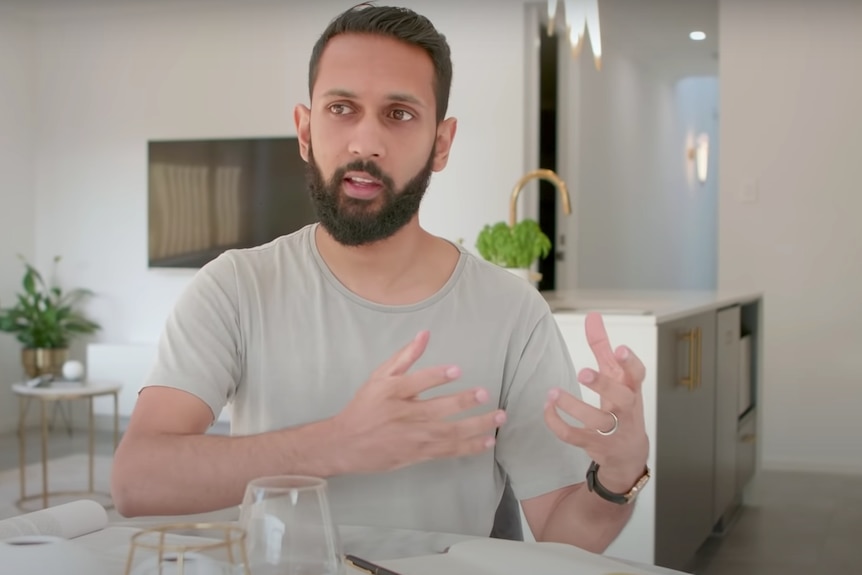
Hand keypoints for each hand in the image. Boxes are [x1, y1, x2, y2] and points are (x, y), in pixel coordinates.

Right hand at [331, 330, 505, 474]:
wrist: (345, 444)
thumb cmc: (365, 406)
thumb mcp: (379, 376)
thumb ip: (404, 356)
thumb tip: (425, 333)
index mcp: (392, 392)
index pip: (417, 382)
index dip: (437, 376)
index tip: (457, 370)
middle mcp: (404, 415)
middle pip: (438, 409)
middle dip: (464, 401)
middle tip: (485, 393)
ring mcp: (413, 437)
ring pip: (449, 432)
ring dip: (476, 426)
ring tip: (498, 417)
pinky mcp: (418, 454)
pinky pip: (448, 450)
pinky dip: (469, 447)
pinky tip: (488, 440)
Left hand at [543, 313, 648, 492]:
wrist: (628, 453)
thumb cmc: (621, 406)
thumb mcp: (616, 377)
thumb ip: (603, 348)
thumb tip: (593, 316)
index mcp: (631, 389)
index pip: (638, 375)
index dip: (630, 363)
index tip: (620, 348)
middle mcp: (626, 410)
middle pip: (621, 398)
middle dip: (603, 385)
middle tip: (582, 372)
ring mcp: (612, 430)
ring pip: (596, 420)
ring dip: (573, 406)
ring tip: (553, 392)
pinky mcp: (594, 444)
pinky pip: (574, 435)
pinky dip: (557, 422)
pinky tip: (547, 407)